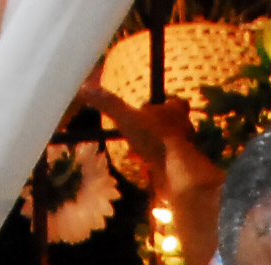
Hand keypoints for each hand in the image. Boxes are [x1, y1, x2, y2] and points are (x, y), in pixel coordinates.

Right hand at [78, 82, 219, 212]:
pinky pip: (169, 166)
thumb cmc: (154, 138)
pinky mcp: (181, 170)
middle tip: (141, 132)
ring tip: (138, 152)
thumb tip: (85, 87)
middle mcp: (184, 129)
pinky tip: (144, 170)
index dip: (167, 104)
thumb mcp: (127, 117)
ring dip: (155, 148)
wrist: (176, 172)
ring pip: (170, 146)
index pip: (177, 103)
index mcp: (175, 112)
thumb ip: (109, 104)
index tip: (153, 109)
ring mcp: (185, 151)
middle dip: (157, 128)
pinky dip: (157, 167)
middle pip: (174, 125)